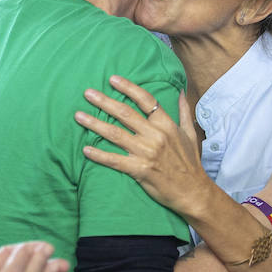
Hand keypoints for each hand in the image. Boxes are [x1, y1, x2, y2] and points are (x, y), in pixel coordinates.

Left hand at [76, 75, 215, 216]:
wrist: (193, 191)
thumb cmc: (190, 163)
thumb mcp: (190, 134)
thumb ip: (184, 112)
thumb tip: (181, 92)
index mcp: (166, 125)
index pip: (145, 100)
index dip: (128, 88)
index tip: (113, 79)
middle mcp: (155, 135)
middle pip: (125, 113)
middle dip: (104, 101)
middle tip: (87, 93)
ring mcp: (146, 152)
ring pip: (115, 134)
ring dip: (95, 124)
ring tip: (79, 116)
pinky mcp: (139, 169)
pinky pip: (114, 160)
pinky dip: (99, 155)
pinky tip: (86, 150)